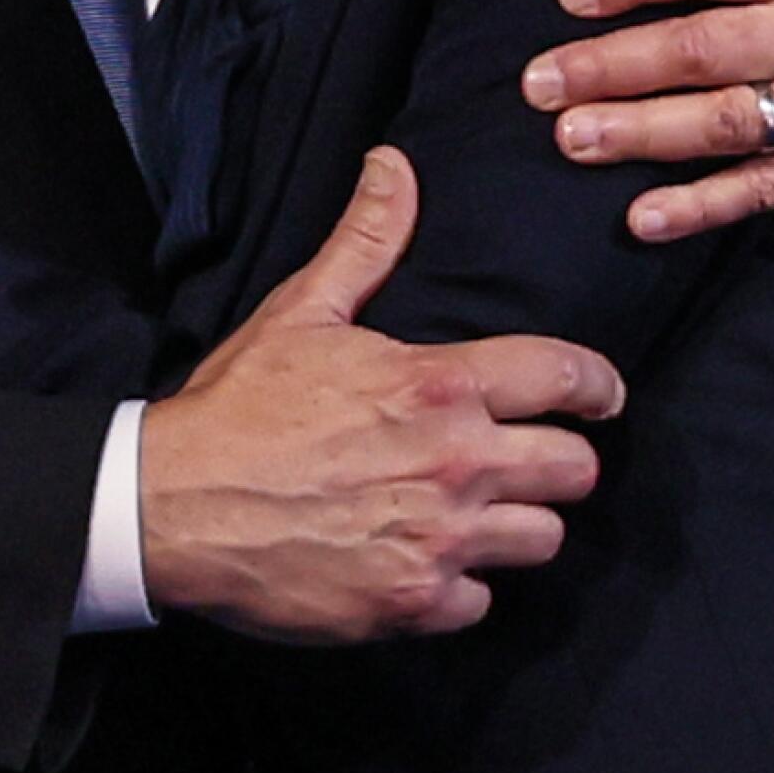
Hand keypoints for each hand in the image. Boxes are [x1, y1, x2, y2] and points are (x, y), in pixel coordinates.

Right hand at [139, 147, 623, 642]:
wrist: (172, 504)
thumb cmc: (239, 403)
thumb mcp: (302, 308)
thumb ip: (366, 239)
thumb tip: (395, 165)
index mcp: (438, 385)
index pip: (564, 378)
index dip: (596, 384)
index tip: (601, 394)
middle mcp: (455, 465)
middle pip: (576, 470)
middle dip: (560, 457)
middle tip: (529, 453)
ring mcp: (439, 542)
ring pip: (543, 540)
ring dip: (518, 523)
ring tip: (481, 508)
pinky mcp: (413, 606)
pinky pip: (483, 603)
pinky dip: (463, 585)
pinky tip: (427, 557)